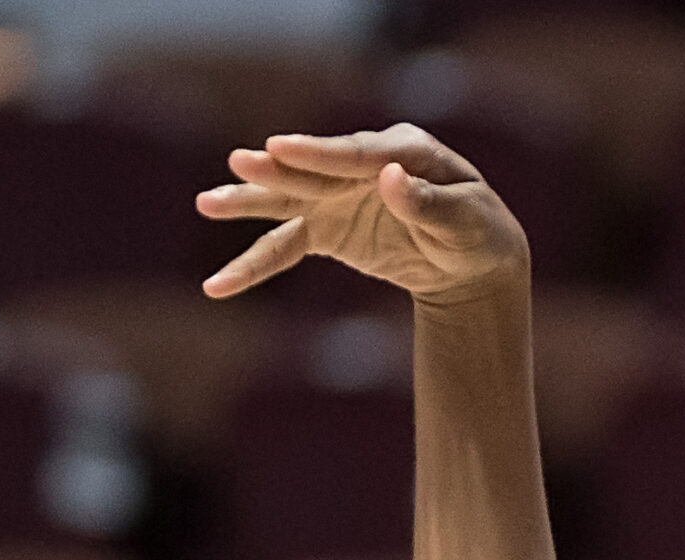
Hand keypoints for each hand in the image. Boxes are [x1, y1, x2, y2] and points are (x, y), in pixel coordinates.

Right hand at [196, 126, 528, 303]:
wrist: (472, 263)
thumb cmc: (476, 234)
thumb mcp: (467, 221)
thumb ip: (429, 203)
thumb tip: (390, 178)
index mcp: (403, 150)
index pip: (357, 154)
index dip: (319, 154)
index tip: (281, 148)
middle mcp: (360, 167)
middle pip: (314, 171)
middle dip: (278, 170)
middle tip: (241, 162)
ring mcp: (337, 196)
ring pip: (286, 201)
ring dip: (249, 203)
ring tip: (208, 204)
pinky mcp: (325, 229)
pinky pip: (283, 248)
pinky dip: (253, 266)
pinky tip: (219, 286)